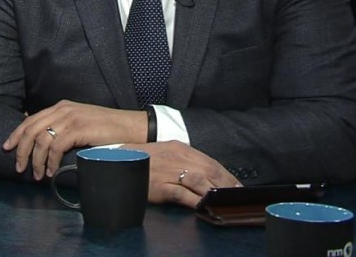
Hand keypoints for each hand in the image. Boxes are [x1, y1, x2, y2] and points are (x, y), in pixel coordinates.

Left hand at [1, 100, 147, 179]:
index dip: (16, 134)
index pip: (30, 120)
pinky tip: (51, 171)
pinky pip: (55, 147)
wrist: (130, 127)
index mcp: (60, 107)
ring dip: (36, 160)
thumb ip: (63, 127)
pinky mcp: (78, 128)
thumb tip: (44, 141)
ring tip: (37, 174)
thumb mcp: (80, 123)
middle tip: (19, 167)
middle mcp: (62, 109)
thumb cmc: (106, 129)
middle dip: (21, 150)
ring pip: (41, 140)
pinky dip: (50, 161)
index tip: (7, 148)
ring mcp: (70, 118)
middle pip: (30, 129)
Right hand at [121, 141, 240, 208]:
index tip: (237, 185)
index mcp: (181, 148)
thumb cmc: (144, 158)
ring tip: (225, 201)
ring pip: (200, 181)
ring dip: (215, 192)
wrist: (119, 159)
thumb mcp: (167, 151)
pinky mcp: (161, 186)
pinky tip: (204, 206)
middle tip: (237, 195)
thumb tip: (205, 173)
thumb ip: (185, 160)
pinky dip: (196, 201)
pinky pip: (183, 194)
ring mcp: (169, 172)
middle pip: (209, 171)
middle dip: (226, 185)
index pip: (211, 162)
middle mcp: (177, 158)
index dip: (227, 175)